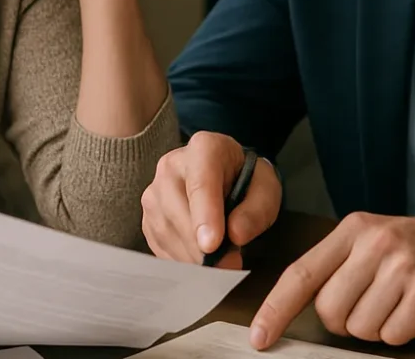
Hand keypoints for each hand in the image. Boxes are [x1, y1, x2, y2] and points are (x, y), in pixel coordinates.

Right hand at [141, 132, 282, 267]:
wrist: (226, 176)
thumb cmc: (247, 180)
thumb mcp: (266, 190)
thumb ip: (256, 210)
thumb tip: (235, 236)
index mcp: (205, 148)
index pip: (200, 184)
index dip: (205, 216)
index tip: (211, 246)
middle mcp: (171, 165)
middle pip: (177, 209)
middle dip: (200, 246)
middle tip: (229, 265)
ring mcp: (154, 190)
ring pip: (165, 230)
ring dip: (191, 256)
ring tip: (219, 263)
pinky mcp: (147, 215)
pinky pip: (159, 244)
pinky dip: (180, 259)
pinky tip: (200, 259)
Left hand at [249, 213, 414, 348]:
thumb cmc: (410, 248)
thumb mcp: (369, 241)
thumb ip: (336, 267)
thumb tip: (297, 309)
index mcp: (352, 230)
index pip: (302, 273)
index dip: (276, 308)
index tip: (260, 336)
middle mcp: (374, 244)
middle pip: (329, 310)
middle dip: (343, 321)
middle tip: (368, 304)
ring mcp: (402, 267)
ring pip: (360, 327)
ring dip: (374, 327)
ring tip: (394, 303)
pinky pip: (393, 335)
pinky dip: (399, 333)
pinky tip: (412, 312)